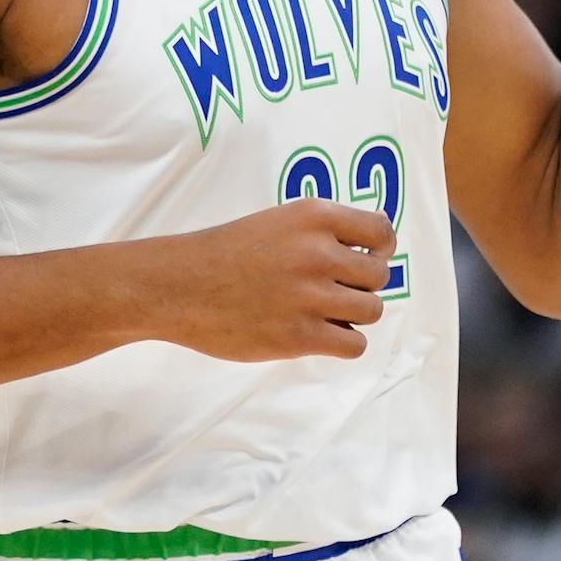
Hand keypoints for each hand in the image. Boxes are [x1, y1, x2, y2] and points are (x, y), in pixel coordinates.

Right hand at [157, 198, 396, 361]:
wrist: (180, 286)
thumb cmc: (228, 253)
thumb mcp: (279, 222)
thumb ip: (324, 231)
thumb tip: (380, 243)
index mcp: (313, 216)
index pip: (381, 232)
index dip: (380, 250)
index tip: (365, 260)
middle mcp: (317, 252)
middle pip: (379, 276)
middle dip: (362, 286)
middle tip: (334, 290)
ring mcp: (310, 295)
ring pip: (372, 310)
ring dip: (353, 315)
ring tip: (323, 312)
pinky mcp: (299, 335)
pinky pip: (354, 344)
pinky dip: (343, 342)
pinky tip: (319, 335)